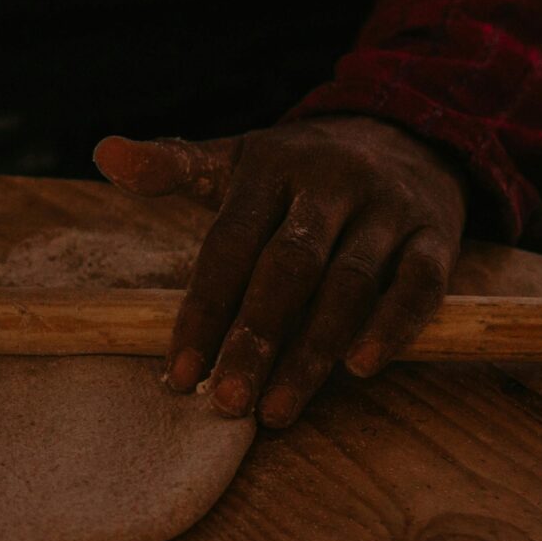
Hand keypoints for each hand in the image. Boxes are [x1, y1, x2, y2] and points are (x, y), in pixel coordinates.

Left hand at [93, 116, 466, 427]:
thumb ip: (173, 166)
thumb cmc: (301, 169)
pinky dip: (394, 325)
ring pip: (350, 283)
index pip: (230, 243)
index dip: (203, 310)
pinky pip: (419, 284)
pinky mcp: (437, 235)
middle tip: (227, 402)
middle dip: (255, 338)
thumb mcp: (237, 159)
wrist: (408, 132)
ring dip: (314, 350)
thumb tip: (104, 153)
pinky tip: (361, 368)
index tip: (179, 374)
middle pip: (289, 266)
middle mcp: (333, 181)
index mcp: (272, 164)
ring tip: (278, 409)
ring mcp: (388, 208)